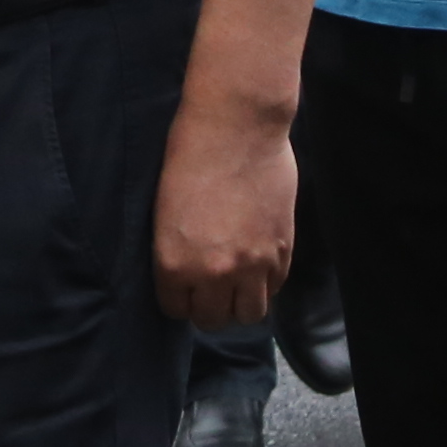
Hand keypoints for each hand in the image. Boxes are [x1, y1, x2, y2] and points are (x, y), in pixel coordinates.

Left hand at [151, 90, 298, 326]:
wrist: (237, 126)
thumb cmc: (189, 156)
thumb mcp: (164, 212)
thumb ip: (177, 253)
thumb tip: (188, 273)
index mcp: (174, 265)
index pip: (176, 310)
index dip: (180, 298)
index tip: (184, 285)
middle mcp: (214, 274)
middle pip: (213, 320)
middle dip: (209, 306)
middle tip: (210, 285)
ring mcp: (253, 265)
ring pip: (250, 314)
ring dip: (241, 301)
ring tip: (237, 280)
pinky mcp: (282, 249)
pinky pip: (275, 287)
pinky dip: (266, 281)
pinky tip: (257, 260)